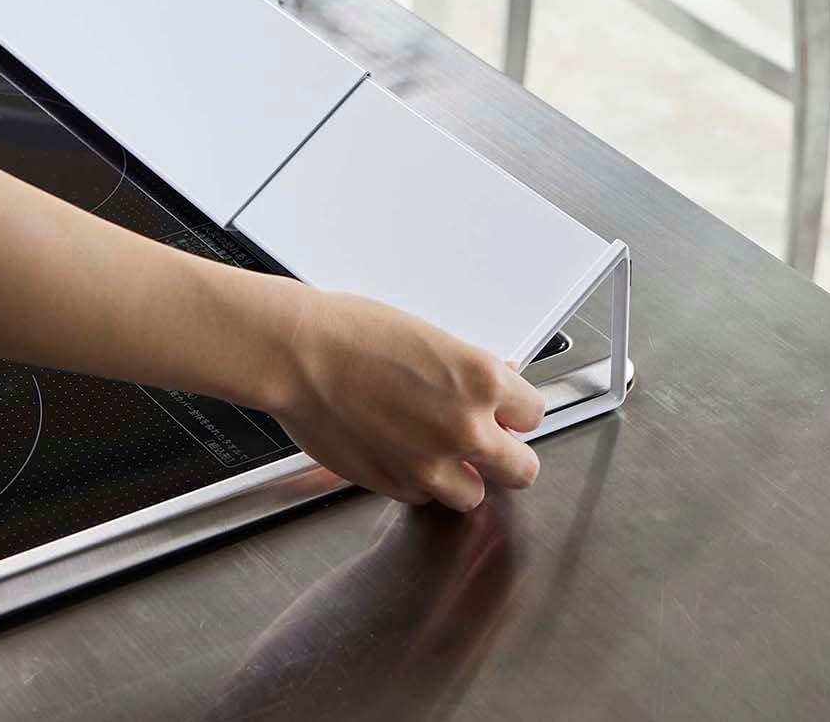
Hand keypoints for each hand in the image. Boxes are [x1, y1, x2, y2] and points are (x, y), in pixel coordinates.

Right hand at [272, 290, 545, 510]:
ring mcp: (432, 464)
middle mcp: (466, 427)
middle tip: (487, 441)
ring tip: (435, 448)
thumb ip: (470, 370)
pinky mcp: (397, 486)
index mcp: (481, 380)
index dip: (515, 411)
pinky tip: (398, 448)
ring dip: (462, 475)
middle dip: (506, 454)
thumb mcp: (427, 335)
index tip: (506, 411)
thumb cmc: (349, 332)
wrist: (296, 354)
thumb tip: (496, 381)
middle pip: (523, 469)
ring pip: (476, 494)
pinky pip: (426, 497)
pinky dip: (419, 481)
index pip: (533, 413)